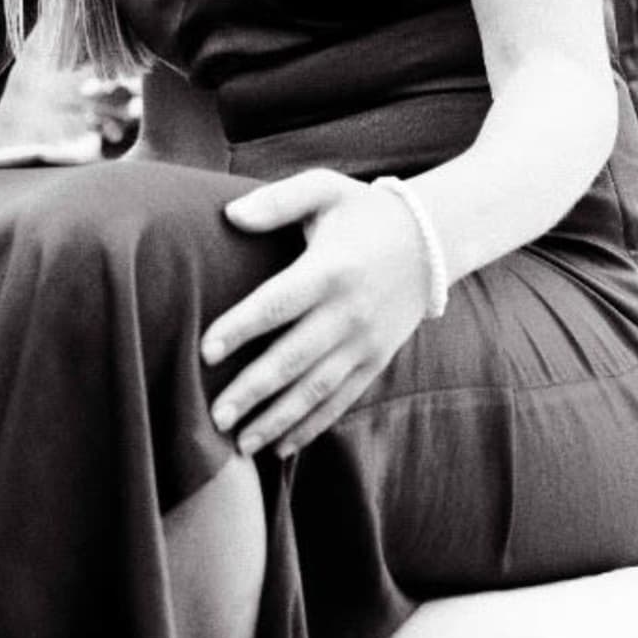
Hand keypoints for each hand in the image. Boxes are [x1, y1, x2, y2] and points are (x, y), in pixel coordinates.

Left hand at [202, 169, 430, 456]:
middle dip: (252, 391)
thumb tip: (230, 215)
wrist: (433, 241)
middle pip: (294, 359)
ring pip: (316, 390)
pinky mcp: (375, 361)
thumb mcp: (325, 190)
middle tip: (214, 416)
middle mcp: (349, 313)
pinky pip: (341, 401)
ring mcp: (365, 343)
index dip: (241, 328)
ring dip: (277, 420)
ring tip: (239, 444)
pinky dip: (311, 426)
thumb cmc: (364, 212)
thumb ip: (277, 201)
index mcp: (330, 270)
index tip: (205, 350)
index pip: (278, 304)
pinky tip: (281, 447)